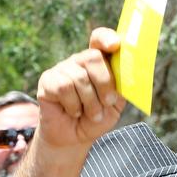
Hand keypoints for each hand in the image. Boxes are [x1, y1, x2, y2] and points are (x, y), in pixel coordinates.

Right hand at [35, 28, 124, 150]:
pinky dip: (73, 104)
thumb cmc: (96, 118)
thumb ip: (122, 87)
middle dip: (104, 83)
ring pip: (79, 77)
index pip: (99, 39)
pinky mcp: (47, 81)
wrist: (75, 138)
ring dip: (90, 102)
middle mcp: (79, 61)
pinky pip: (64, 87)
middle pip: (93, 57)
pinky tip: (73, 111)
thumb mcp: (115, 104)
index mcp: (98, 62)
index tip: (115, 45)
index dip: (106, 38)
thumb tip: (128, 73)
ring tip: (91, 114)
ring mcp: (62, 69)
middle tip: (107, 102)